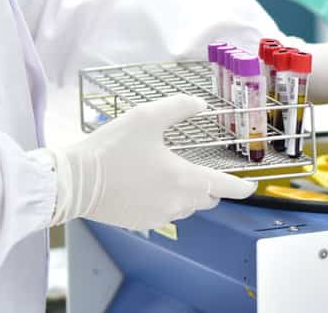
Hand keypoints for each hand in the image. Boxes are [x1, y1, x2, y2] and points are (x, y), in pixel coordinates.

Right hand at [49, 95, 255, 230]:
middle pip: (207, 199)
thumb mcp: (146, 117)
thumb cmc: (111, 149)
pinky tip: (149, 186)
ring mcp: (158, 217)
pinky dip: (165, 201)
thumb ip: (178, 107)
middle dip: (211, 187)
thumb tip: (200, 104)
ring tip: (171, 174)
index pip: (225, 187)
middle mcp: (177, 203)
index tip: (251, 186)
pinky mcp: (140, 223)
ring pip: (186, 208)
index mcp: (185, 180)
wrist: (76, 181)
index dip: (242, 187)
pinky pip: (164, 214)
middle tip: (202, 170)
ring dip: (188, 194)